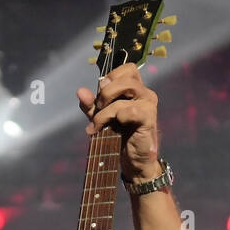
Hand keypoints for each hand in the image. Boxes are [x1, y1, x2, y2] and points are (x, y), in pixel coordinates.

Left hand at [77, 62, 161, 181]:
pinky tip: (110, 129)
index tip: (100, 96)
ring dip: (106, 108)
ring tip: (98, 124)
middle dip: (106, 92)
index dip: (110, 78)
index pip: (127, 69)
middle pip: (126, 75)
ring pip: (125, 91)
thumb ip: (90, 104)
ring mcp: (149, 105)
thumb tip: (80, 91)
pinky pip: (129, 110)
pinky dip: (115, 118)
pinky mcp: (148, 119)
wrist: (133, 160)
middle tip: (98, 109)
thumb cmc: (119, 136)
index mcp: (136, 89)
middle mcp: (145, 93)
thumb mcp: (101, 117)